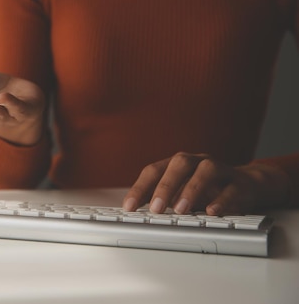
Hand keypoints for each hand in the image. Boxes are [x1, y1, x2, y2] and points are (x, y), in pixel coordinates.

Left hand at [122, 152, 288, 215]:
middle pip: (180, 164)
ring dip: (192, 189)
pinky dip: (221, 200)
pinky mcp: (240, 183)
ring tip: (181, 210)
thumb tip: (138, 213)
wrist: (245, 186)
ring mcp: (220, 169)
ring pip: (207, 170)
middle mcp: (197, 162)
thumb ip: (161, 199)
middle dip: (165, 186)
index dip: (140, 188)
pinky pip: (231, 188)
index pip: (154, 170)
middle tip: (155, 209)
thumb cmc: (205, 190)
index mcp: (178, 164)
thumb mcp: (180, 194)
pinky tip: (211, 212)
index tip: (129, 207)